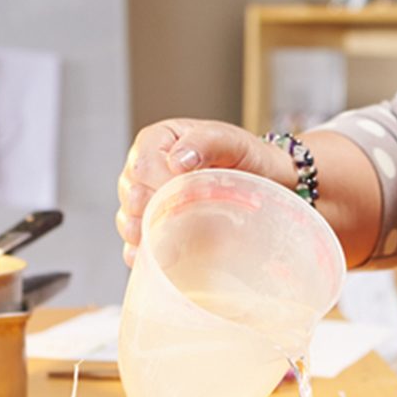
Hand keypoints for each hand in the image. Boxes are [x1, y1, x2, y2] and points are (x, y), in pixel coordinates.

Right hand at [115, 118, 278, 264]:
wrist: (266, 181)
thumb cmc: (248, 157)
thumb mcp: (232, 141)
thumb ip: (205, 142)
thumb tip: (177, 161)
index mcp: (159, 140)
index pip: (142, 165)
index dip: (160, 185)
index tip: (188, 198)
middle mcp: (147, 166)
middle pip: (132, 194)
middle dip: (154, 211)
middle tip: (184, 220)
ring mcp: (147, 196)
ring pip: (130, 217)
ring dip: (147, 232)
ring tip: (171, 240)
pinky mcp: (153, 222)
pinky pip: (136, 240)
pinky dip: (143, 251)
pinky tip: (156, 257)